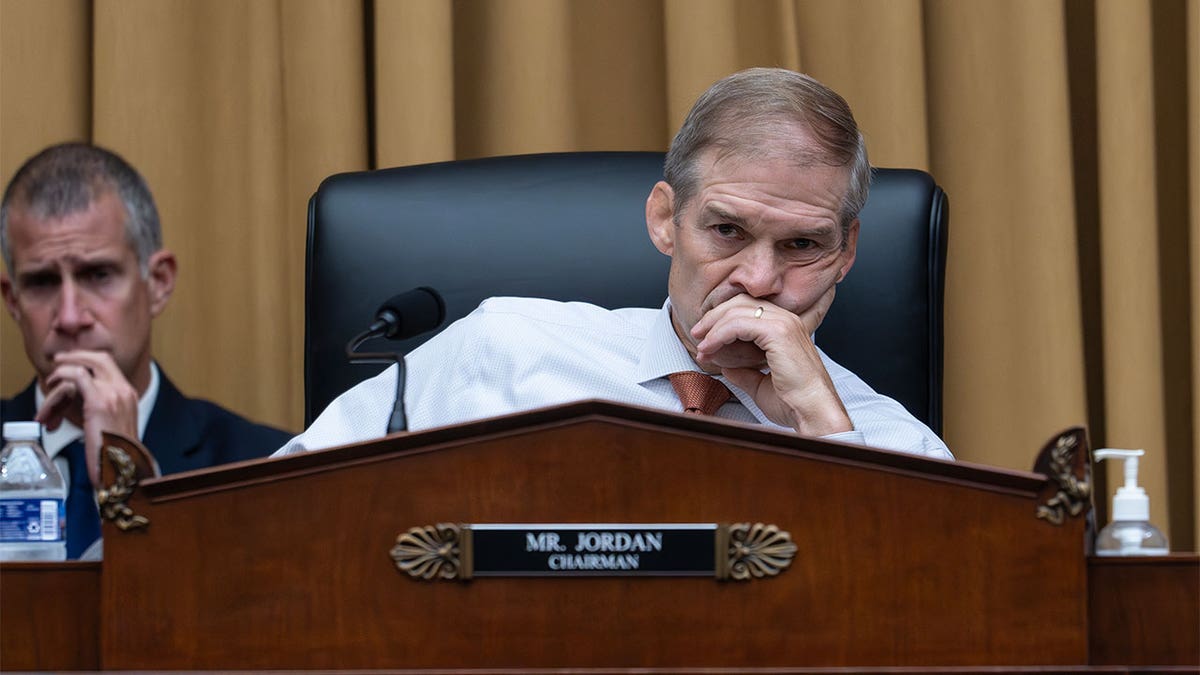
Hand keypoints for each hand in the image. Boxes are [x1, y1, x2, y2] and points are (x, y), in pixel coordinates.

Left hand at [36, 350, 139, 486]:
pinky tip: (53, 383)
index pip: (111, 365)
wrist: (124, 468)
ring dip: (67, 364)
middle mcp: (125, 390)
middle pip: (102, 358)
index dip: (90, 359)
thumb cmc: (116, 454)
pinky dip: (63, 375)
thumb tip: (84, 403)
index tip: (74, 362)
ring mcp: (114, 394)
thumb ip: (104, 410)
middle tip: (60, 359)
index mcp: (130, 395)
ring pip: (88, 363)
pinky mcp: (99, 402)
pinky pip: (79, 376)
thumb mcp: (114, 426)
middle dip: (78, 355)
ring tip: (54, 372)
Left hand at [690, 287, 852, 435]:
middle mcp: (786, 320)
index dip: (722, 320)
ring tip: (700, 345)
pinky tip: (709, 349)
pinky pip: (738, 325)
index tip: (704, 338)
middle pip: (740, 303)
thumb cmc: (793, 403)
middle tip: (696, 334)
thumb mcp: (760, 384)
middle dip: (713, 318)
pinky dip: (719, 335)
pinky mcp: (778, 332)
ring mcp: (784, 323)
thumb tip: (726, 367)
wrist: (812, 414)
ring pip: (737, 311)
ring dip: (713, 327)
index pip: (748, 309)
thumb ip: (743, 372)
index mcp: (786, 328)